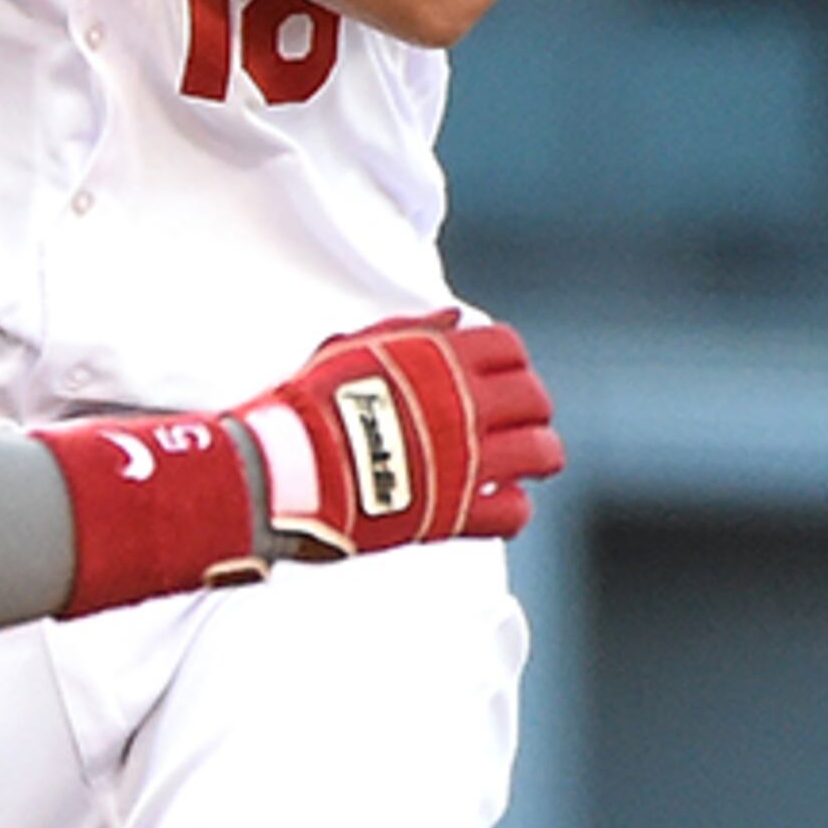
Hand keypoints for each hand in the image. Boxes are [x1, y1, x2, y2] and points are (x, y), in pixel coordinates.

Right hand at [232, 313, 560, 558]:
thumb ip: (409, 331)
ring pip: (542, 453)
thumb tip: (455, 316)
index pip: (508, 347)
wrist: (284, 469)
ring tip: (521, 465)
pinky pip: (515, 511)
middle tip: (515, 422)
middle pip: (535, 399)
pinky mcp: (458, 511)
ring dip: (538, 457)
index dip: (509, 360)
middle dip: (531, 409)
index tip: (499, 375)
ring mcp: (467, 460)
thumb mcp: (352, 350)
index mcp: (440, 361)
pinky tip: (495, 503)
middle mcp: (465, 406)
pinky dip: (511, 508)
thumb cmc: (307, 407)